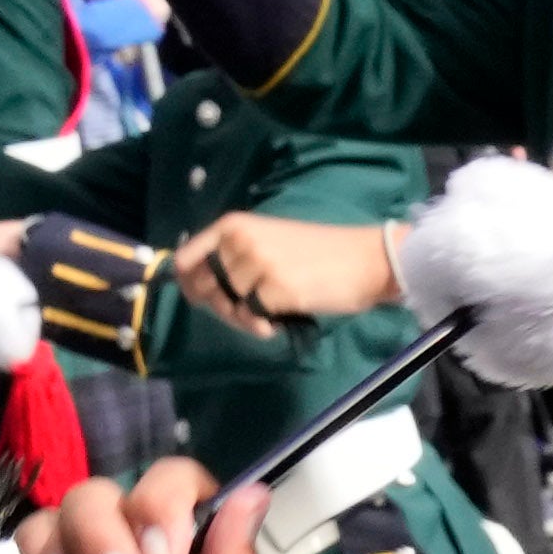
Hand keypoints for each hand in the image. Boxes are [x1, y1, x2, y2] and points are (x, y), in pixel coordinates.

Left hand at [182, 201, 404, 322]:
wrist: (367, 259)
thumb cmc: (321, 252)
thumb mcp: (269, 240)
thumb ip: (234, 255)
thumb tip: (200, 288)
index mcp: (233, 225)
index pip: (185, 259)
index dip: (187, 284)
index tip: (202, 299)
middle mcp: (239, 241)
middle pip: (203, 286)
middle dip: (219, 307)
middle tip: (246, 314)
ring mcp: (256, 264)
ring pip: (226, 305)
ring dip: (241, 319)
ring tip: (265, 318)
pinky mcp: (275, 289)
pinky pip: (251, 318)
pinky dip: (260, 328)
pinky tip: (277, 324)